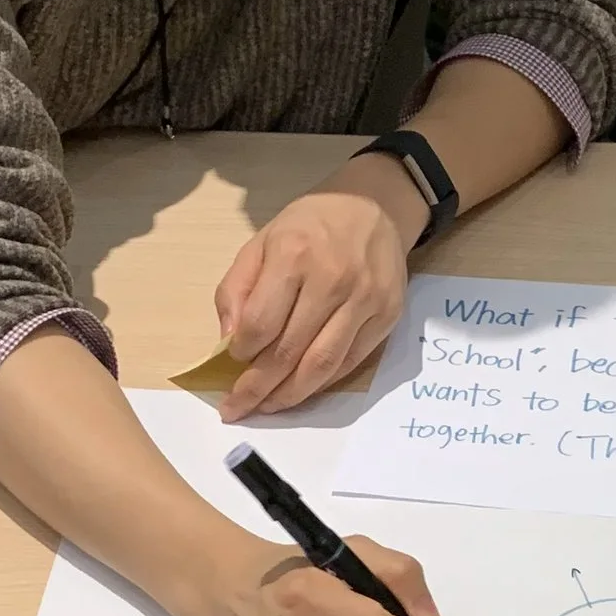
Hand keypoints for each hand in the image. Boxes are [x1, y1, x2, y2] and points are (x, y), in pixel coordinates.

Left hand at [215, 167, 417, 418]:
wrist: (373, 206)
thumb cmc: (309, 226)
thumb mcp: (261, 243)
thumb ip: (237, 289)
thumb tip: (228, 341)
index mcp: (294, 256)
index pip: (261, 324)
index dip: (242, 354)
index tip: (231, 365)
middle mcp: (333, 280)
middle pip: (290, 352)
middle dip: (258, 388)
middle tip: (238, 409)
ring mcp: (365, 301)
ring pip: (323, 365)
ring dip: (291, 395)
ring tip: (268, 407)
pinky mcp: (387, 316)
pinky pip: (350, 362)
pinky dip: (323, 382)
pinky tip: (302, 389)